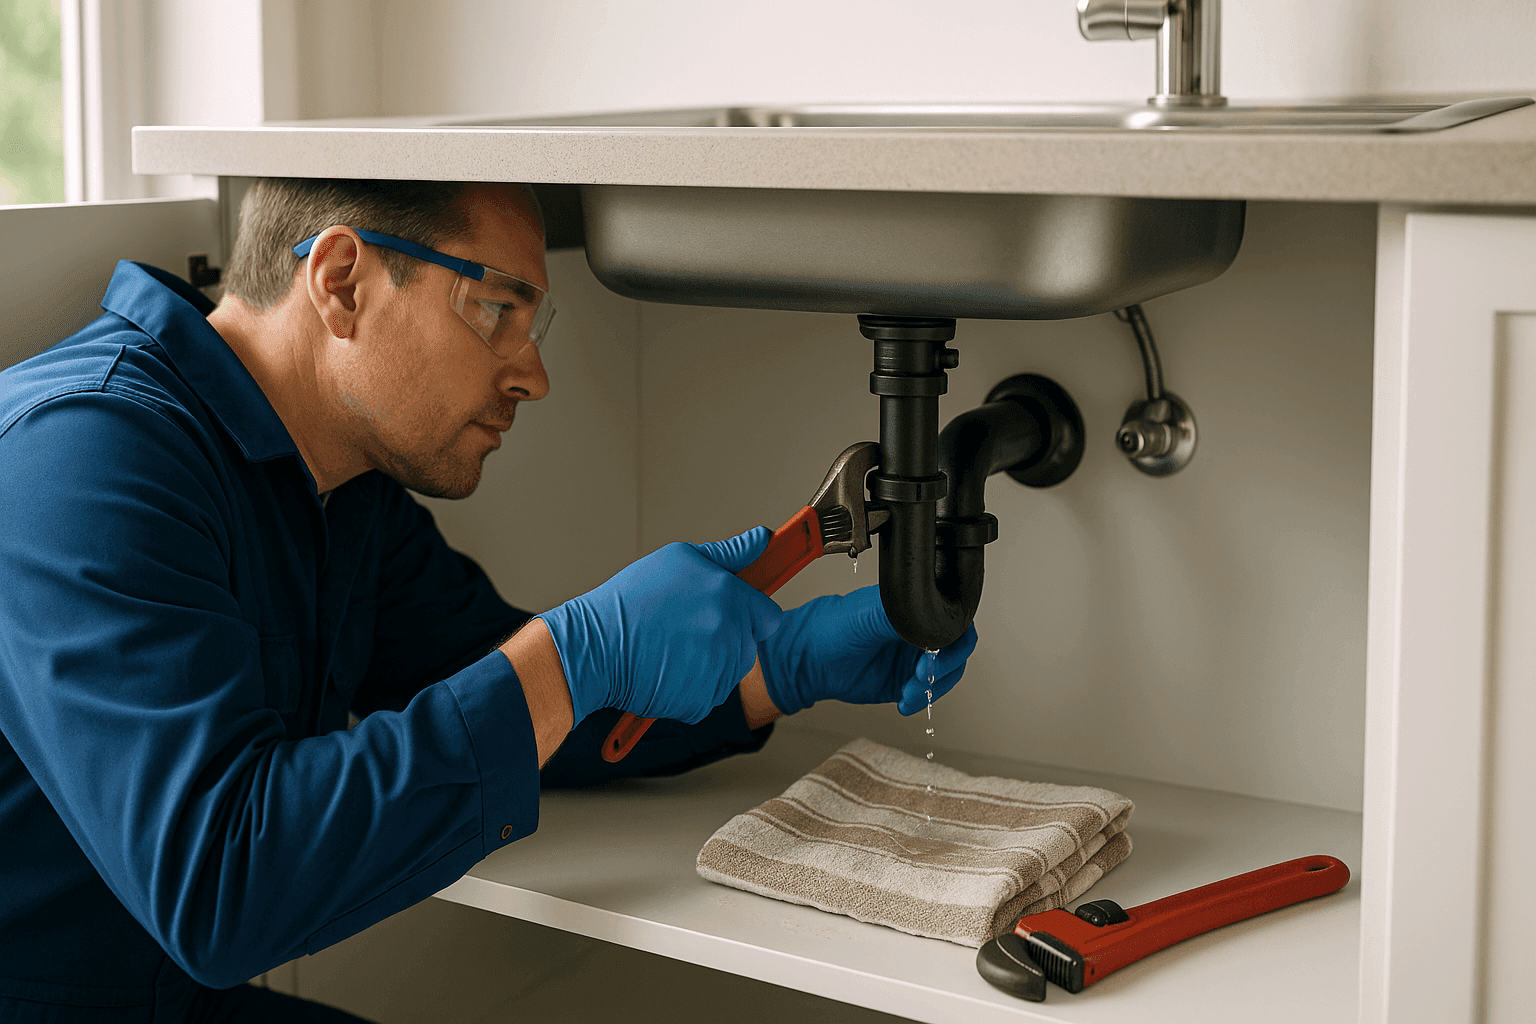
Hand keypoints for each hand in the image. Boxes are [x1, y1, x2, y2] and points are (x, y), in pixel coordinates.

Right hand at [539, 527, 782, 725]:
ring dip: (710, 663)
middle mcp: (729, 635)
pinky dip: (691, 687)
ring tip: (670, 646)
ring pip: (729, 671)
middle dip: (726, 637)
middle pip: (748, 645)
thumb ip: (730, 553)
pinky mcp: (702, 701)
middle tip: (684, 627)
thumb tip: (762, 538)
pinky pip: (709, 695)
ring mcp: (717, 671)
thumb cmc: (630, 600)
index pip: (769, 616)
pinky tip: (665, 668)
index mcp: (729, 597)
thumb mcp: (680, 559)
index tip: (733, 613)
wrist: (593, 647)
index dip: (751, 614)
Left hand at [758, 585, 977, 715]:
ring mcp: (912, 656)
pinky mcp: (905, 682)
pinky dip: (922, 700)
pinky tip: (906, 702)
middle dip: (945, 664)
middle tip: (922, 673)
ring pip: (946, 673)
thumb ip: (902, 615)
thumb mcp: (867, 615)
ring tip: (910, 690)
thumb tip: (932, 617)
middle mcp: (918, 631)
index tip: (936, 650)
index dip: (954, 635)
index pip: (954, 617)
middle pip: (957, 648)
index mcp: (913, 608)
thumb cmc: (828, 628)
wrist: (806, 662)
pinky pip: (928, 693)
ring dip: (933, 686)